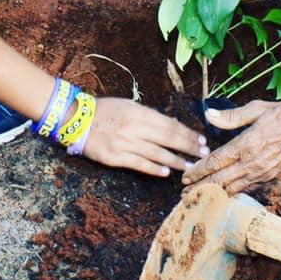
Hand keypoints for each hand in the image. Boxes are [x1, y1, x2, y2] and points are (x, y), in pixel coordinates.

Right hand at [83, 97, 208, 176]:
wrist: (77, 119)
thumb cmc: (105, 111)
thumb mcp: (128, 106)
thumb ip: (148, 116)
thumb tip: (171, 126)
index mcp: (139, 112)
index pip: (169, 124)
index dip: (187, 133)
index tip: (200, 139)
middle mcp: (134, 127)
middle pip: (168, 138)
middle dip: (188, 147)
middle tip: (203, 154)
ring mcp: (125, 143)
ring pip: (157, 154)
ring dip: (176, 161)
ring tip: (190, 167)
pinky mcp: (115, 157)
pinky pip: (139, 164)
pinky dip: (154, 169)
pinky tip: (166, 173)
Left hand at [181, 99, 280, 192]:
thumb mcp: (257, 109)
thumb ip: (231, 116)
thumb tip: (209, 115)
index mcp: (245, 145)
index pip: (215, 162)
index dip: (198, 171)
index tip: (185, 177)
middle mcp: (252, 164)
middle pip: (220, 180)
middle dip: (201, 188)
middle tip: (184, 195)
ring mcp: (263, 174)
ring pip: (233, 189)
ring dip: (215, 194)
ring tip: (201, 198)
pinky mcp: (273, 179)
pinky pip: (249, 190)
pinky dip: (234, 194)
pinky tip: (227, 195)